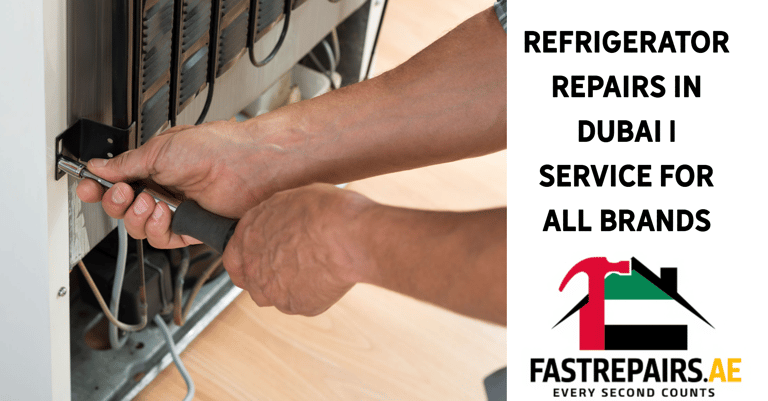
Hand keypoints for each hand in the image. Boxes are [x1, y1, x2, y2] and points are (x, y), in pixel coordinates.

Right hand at [76, 119, 290, 247]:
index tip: (86, 187)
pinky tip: (163, 214)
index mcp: (154, 167)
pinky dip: (155, 228)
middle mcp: (164, 189)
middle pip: (122, 209)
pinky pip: (161, 238)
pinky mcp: (190, 228)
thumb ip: (127, 164)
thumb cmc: (214, 148)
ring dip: (136, 216)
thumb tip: (100, 166)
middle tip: (122, 192)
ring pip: (138, 227)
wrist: (245, 165)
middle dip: (114, 202)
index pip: (117, 182)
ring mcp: (177, 210)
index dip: (98, 188)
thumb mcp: (160, 150)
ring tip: (151, 201)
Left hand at [223, 184, 373, 315]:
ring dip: (287, 286)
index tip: (260, 256)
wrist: (347, 236)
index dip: (247, 257)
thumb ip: (275, 218)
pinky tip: (326, 277)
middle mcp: (254, 266)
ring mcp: (273, 290)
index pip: (233, 256)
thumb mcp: (291, 200)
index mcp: (248, 235)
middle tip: (291, 264)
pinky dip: (312, 293)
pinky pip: (301, 303)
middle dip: (266, 275)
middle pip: (250, 280)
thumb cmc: (325, 211)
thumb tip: (281, 223)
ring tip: (312, 269)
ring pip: (273, 295)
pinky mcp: (296, 306)